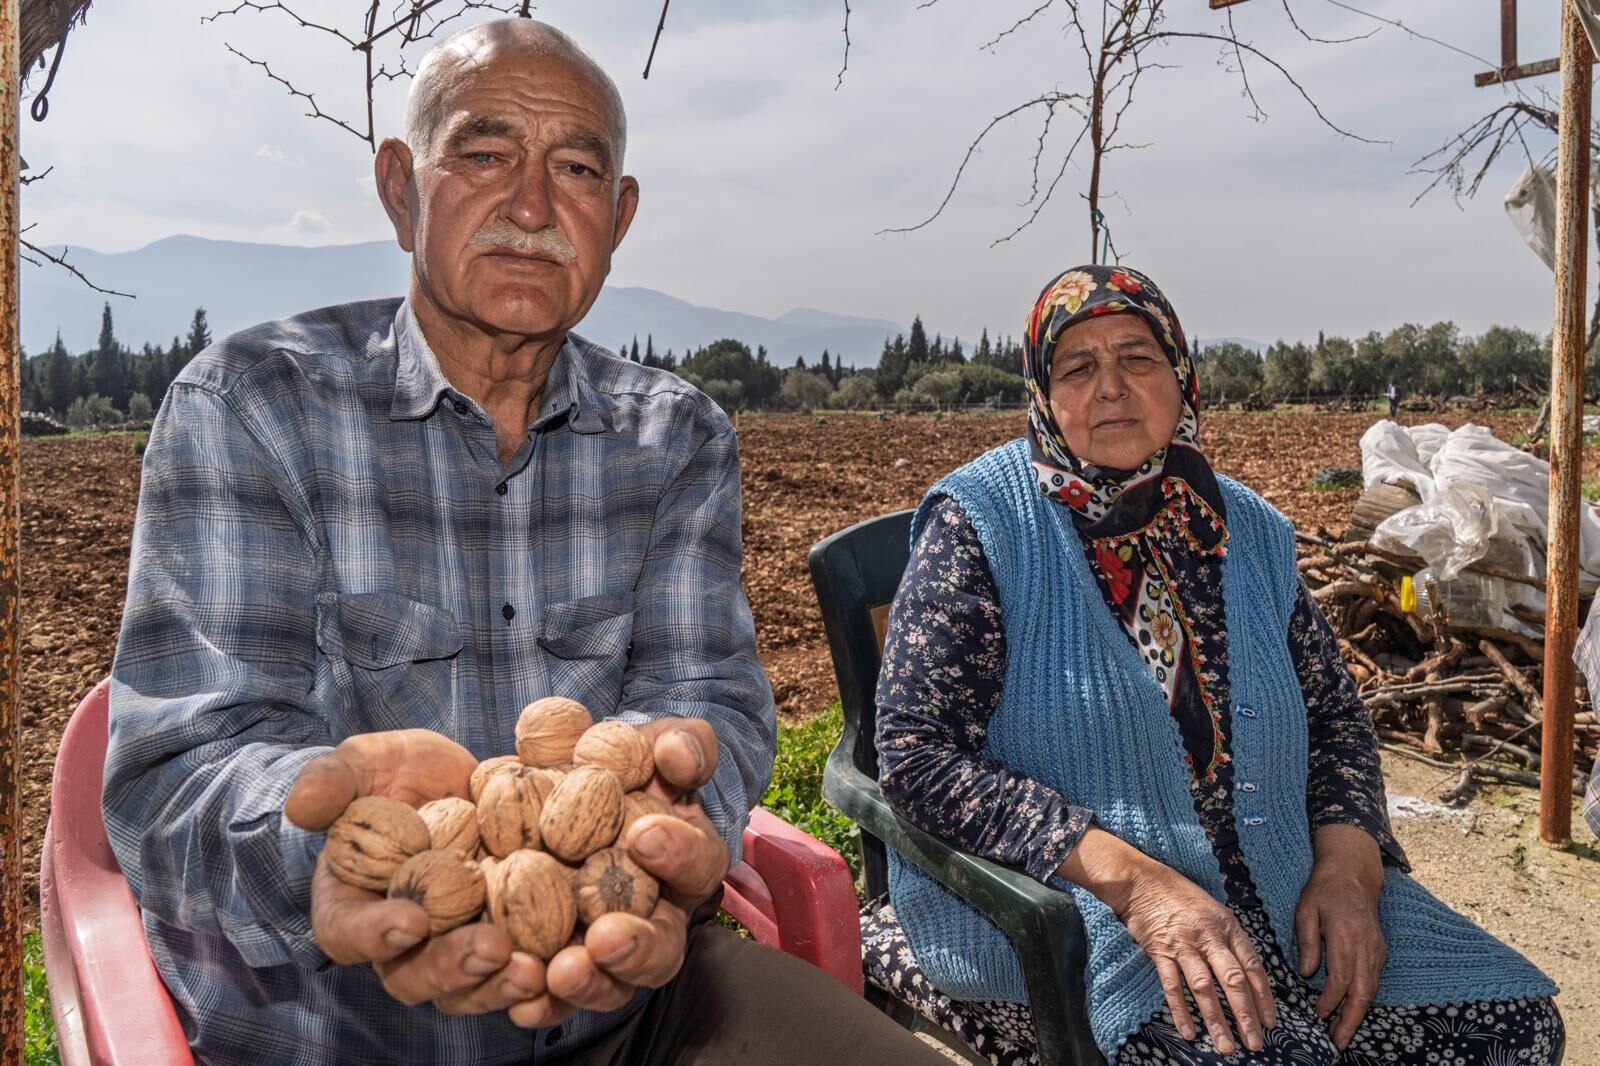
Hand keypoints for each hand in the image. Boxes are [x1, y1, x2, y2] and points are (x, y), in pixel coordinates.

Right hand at [287, 729, 551, 1013]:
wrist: (459, 777)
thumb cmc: (396, 774)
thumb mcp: (364, 764)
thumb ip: (333, 781)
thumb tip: (301, 805)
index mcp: (352, 906)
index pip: (350, 933)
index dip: (375, 934)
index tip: (410, 921)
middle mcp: (402, 942)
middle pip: (416, 974)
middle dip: (452, 967)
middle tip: (489, 948)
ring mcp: (455, 946)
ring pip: (470, 986)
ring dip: (500, 983)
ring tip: (533, 969)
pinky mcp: (506, 940)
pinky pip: (519, 971)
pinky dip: (543, 978)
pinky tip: (568, 963)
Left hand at [508, 718, 728, 1028]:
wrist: (577, 785)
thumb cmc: (630, 764)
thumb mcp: (661, 742)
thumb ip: (682, 744)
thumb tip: (676, 755)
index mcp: (689, 863)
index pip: (698, 864)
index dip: (678, 853)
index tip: (645, 836)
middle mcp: (655, 915)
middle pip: (660, 949)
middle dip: (635, 947)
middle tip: (605, 937)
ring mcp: (607, 946)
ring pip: (611, 983)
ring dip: (588, 983)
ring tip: (559, 972)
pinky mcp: (557, 958)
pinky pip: (552, 995)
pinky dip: (538, 1003)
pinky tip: (519, 1003)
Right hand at [1059, 829, 1275, 1055]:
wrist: (1142, 881)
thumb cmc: (1181, 897)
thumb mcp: (1215, 912)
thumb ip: (1230, 941)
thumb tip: (1247, 975)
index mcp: (1228, 927)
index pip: (1252, 967)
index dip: (1264, 997)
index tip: (1271, 1023)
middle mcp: (1209, 937)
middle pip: (1233, 981)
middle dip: (1246, 1016)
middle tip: (1256, 1044)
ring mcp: (1184, 944)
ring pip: (1204, 988)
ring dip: (1217, 1020)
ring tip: (1227, 1047)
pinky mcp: (1160, 951)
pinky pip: (1172, 986)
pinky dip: (1181, 1011)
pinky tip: (1190, 1032)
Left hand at [1296, 824, 1385, 1049]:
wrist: (1353, 874)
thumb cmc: (1323, 890)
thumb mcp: (1305, 910)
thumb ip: (1307, 942)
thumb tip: (1306, 974)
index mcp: (1346, 936)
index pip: (1340, 978)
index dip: (1330, 1001)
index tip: (1317, 1015)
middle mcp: (1366, 946)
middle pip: (1363, 992)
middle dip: (1351, 1020)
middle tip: (1338, 1041)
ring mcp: (1377, 949)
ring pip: (1372, 990)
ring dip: (1359, 1014)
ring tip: (1343, 1033)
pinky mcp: (1380, 950)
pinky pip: (1374, 980)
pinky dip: (1365, 999)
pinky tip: (1352, 1010)